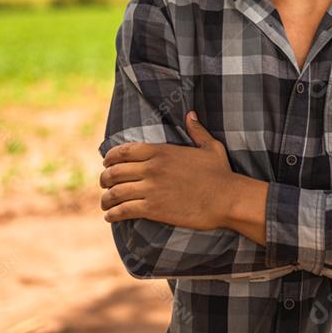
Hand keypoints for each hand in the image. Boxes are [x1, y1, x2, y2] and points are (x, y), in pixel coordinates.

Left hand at [99, 111, 234, 229]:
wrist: (227, 199)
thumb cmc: (221, 173)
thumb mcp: (210, 147)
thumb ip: (197, 131)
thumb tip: (191, 115)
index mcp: (161, 151)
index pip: (124, 151)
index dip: (110, 157)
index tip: (106, 163)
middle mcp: (152, 168)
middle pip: (115, 171)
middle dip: (105, 179)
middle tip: (104, 185)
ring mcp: (151, 189)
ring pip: (115, 192)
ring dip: (106, 199)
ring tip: (105, 204)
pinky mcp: (153, 209)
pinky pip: (123, 210)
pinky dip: (112, 214)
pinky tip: (110, 217)